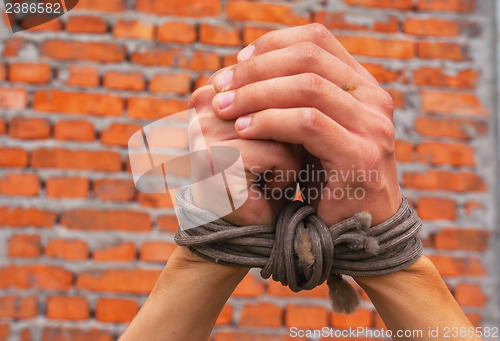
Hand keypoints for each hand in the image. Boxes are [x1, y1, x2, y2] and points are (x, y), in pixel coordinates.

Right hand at [188, 84, 301, 226]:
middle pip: (280, 98)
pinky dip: (287, 174)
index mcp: (213, 89)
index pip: (272, 77)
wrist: (253, 224)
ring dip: (292, 153)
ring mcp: (204, 130)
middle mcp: (201, 104)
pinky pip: (280, 153)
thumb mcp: (276, 124)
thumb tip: (306, 68)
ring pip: (284, 124)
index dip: (289, 110)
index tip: (273, 139)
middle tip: (274, 160)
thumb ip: (280, 93)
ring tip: (269, 173)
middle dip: (292, 132)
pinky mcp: (217, 160)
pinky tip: (266, 188)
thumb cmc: (268, 171)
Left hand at [210, 24, 401, 225]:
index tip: (238, 62)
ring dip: (256, 94)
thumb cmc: (327, 178)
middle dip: (257, 68)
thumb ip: (297, 100)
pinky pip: (307, 123)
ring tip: (225, 108)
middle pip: (308, 58)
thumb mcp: (315, 131)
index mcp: (364, 87)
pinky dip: (269, 121)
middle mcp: (375, 100)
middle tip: (222, 85)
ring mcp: (372, 127)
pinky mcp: (360, 156)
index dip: (273, 44)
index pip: (317, 40)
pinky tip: (244, 129)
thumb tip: (248, 68)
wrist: (358, 231)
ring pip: (306, 88)